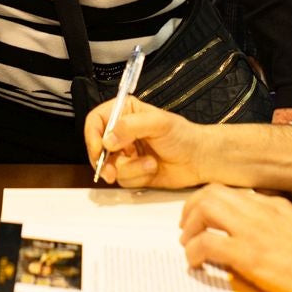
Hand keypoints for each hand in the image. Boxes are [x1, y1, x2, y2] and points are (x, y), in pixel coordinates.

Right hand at [84, 97, 210, 188]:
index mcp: (125, 112)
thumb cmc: (183, 136)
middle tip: (110, 170)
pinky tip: (152, 169)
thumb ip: (131, 126)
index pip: (96, 121)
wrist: (198, 159)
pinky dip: (137, 176)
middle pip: (96, 147)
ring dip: (130, 168)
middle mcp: (121, 133)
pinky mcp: (132, 170)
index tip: (99, 149)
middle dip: (104, 161)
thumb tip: (108, 139)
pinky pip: (123, 179)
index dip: (92, 136)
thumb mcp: (159, 123)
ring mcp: (126, 153)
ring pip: (110, 166)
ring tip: (150, 163)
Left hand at [179, 184, 291, 291]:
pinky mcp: (250, 255)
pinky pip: (207, 244)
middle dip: (191, 209)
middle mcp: (261, 211)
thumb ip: (279, 228)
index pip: (231, 191)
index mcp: (274, 206)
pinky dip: (194, 252)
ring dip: (189, 227)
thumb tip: (259, 238)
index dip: (209, 202)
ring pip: (206, 209)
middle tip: (186, 229)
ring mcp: (254, 231)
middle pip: (212, 193)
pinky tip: (195, 264)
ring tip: (187, 245)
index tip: (202, 217)